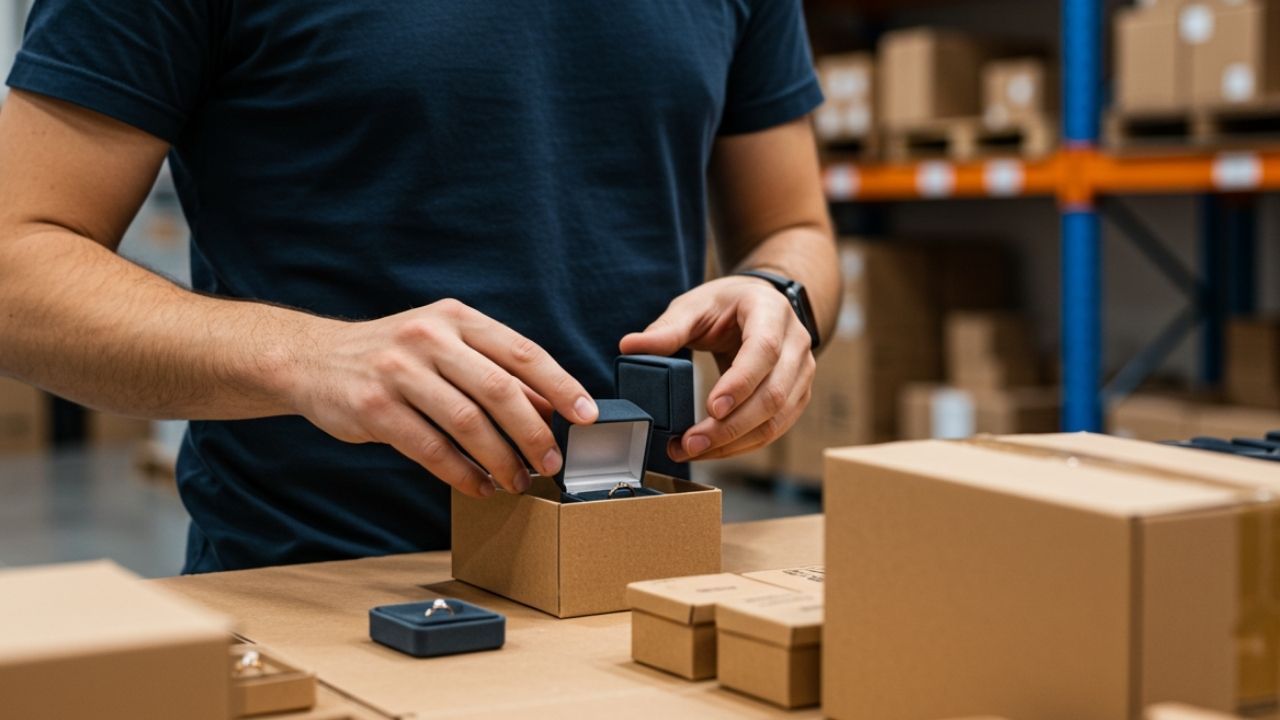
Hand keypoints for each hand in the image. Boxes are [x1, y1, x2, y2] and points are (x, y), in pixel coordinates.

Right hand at [292, 299, 597, 497]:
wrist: (312, 361)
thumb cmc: (393, 356)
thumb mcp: (445, 346)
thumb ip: (494, 371)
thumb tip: (552, 407)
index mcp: (456, 318)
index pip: (522, 352)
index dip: (561, 385)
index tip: (586, 416)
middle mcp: (429, 337)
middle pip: (499, 390)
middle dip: (534, 433)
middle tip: (552, 463)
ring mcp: (399, 371)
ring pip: (467, 423)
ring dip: (500, 459)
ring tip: (518, 481)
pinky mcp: (374, 408)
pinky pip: (430, 449)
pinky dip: (461, 474)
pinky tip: (479, 486)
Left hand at [619, 276, 814, 460]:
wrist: (759, 304)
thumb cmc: (725, 305)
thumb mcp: (694, 307)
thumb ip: (666, 329)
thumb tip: (629, 346)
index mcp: (771, 311)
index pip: (765, 350)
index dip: (740, 383)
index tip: (712, 408)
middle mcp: (796, 343)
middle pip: (774, 394)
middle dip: (731, 426)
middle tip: (691, 442)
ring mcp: (801, 372)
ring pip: (777, 420)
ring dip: (735, 443)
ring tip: (693, 450)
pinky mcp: (796, 396)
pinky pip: (774, 429)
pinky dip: (742, 445)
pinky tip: (711, 450)